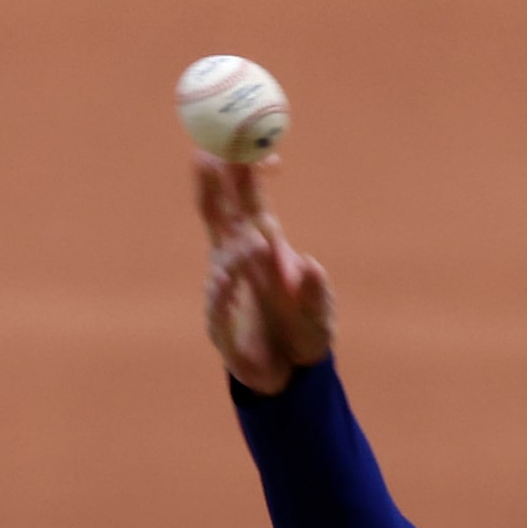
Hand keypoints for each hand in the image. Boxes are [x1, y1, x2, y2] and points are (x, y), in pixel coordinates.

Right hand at [194, 152, 333, 394]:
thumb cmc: (303, 330)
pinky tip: (229, 283)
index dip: (250, 171)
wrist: (289, 375)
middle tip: (208, 156)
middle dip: (212, 186)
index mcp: (260, 244)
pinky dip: (224, 295)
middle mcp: (235, 260)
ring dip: (238, 251)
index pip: (248, 197)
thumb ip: (316, 291)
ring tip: (256, 244)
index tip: (265, 152)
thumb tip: (312, 266)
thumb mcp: (319, 311)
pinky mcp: (220, 326)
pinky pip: (219, 307)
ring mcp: (223, 289)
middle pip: (219, 214)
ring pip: (223, 260)